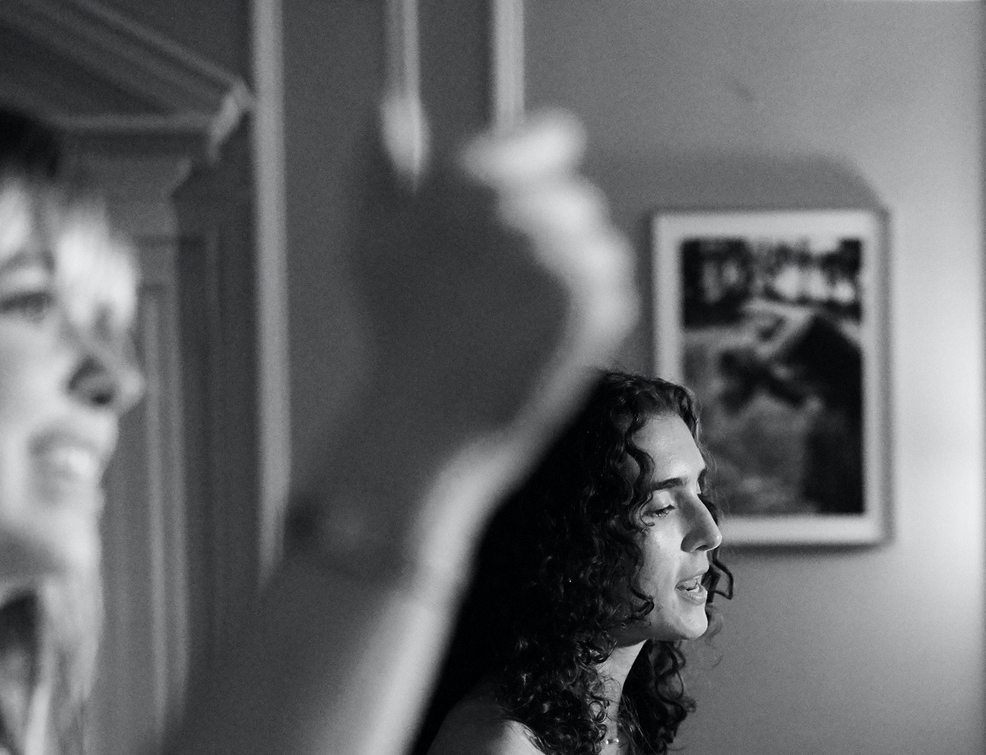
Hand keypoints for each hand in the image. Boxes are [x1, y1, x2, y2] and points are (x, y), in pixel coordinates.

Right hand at [345, 109, 635, 520]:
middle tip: (507, 284)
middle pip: (576, 198)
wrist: (427, 418)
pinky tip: (540, 337)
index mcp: (474, 178)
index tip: (531, 201)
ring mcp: (565, 259)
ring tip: (521, 314)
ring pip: (599, 245)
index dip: (544, 167)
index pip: (554, 137)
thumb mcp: (371, 236)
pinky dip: (588, 314)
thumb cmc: (397, 330)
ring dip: (572, 275)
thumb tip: (391, 106)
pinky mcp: (595, 308)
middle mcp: (524, 210)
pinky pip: (614, 290)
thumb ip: (384, 163)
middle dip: (550, 234)